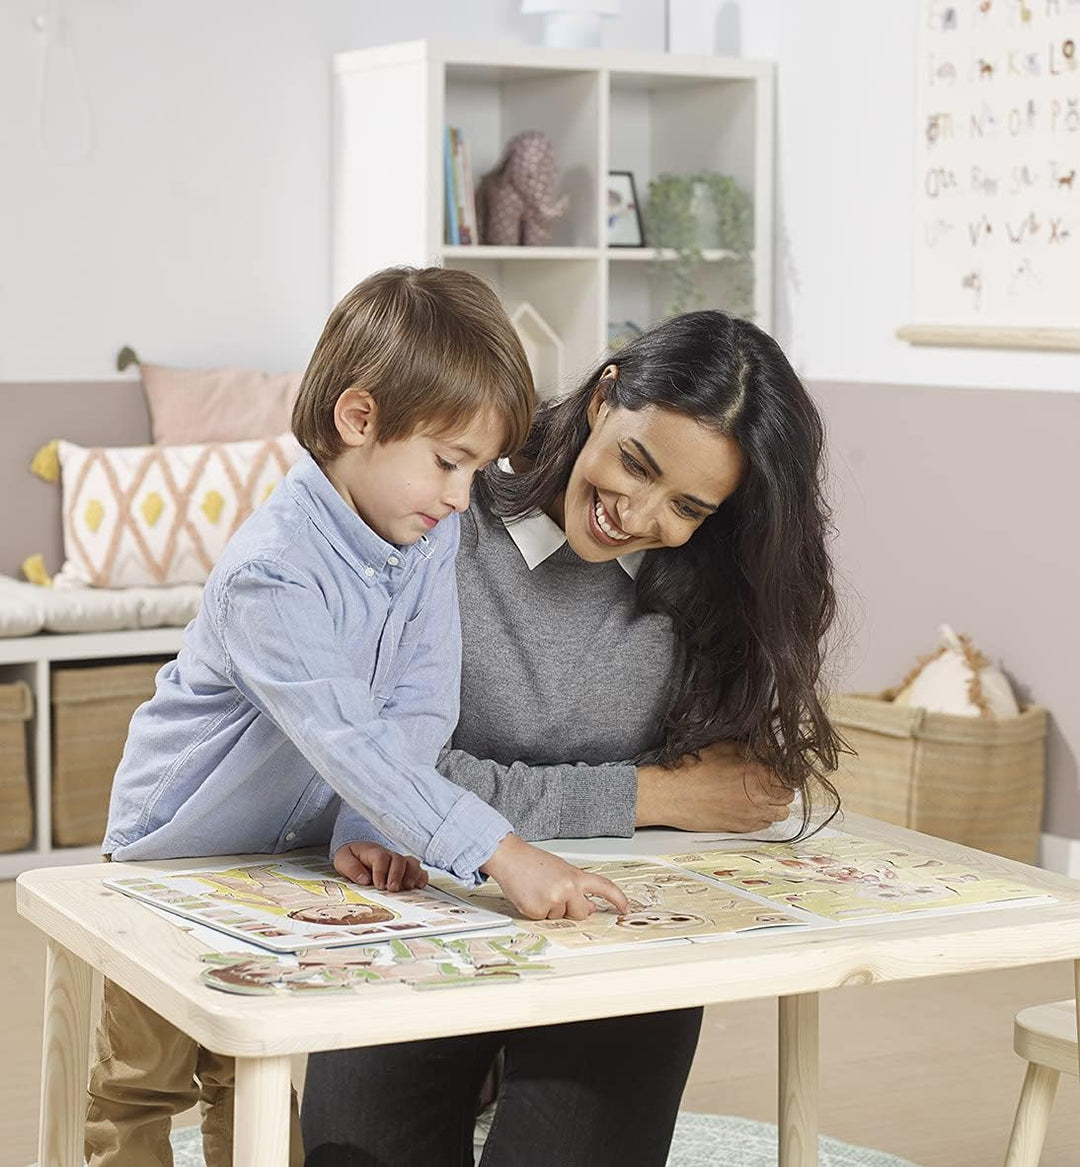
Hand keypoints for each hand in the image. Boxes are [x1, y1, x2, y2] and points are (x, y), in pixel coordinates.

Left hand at [333, 841, 428, 891]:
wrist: (357, 852)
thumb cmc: (350, 857)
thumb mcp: (342, 860)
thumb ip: (351, 868)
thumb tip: (364, 879)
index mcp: (373, 851)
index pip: (381, 857)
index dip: (381, 871)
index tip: (378, 885)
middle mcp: (389, 855)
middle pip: (399, 859)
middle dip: (397, 874)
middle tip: (392, 889)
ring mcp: (398, 861)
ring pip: (411, 862)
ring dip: (412, 874)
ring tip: (408, 887)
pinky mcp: (405, 869)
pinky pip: (418, 869)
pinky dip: (421, 876)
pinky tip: (420, 886)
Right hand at [480, 834, 629, 920]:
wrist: (509, 857)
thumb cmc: (533, 862)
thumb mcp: (561, 870)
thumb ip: (577, 887)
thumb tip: (590, 907)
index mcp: (575, 876)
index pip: (603, 887)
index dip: (617, 898)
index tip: (625, 907)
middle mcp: (567, 888)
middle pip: (582, 912)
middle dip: (573, 909)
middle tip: (555, 893)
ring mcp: (552, 901)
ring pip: (560, 917)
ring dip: (551, 908)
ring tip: (539, 889)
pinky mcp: (537, 911)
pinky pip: (543, 919)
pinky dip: (537, 911)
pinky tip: (530, 896)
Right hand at [635, 740, 794, 832]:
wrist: (674, 794)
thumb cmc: (694, 770)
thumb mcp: (725, 747)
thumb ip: (752, 749)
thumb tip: (766, 751)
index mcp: (759, 774)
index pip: (790, 776)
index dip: (785, 770)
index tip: (778, 767)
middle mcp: (759, 798)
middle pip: (788, 796)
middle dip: (781, 786)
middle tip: (768, 778)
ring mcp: (751, 815)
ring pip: (779, 813)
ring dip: (775, 803)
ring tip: (760, 793)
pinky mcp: (741, 828)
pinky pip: (764, 824)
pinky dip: (761, 815)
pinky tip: (747, 805)